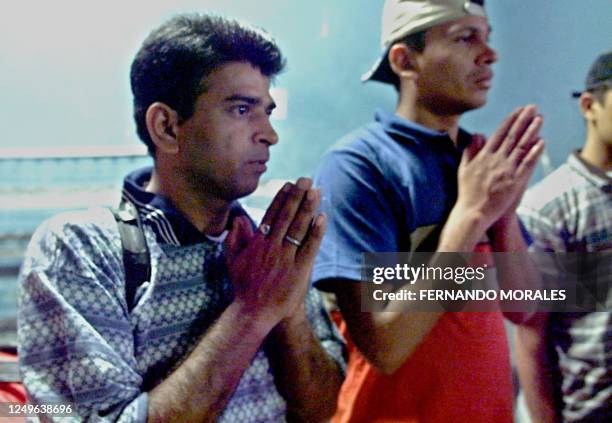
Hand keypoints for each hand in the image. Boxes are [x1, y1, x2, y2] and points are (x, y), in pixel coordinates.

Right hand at [224, 178, 325, 332]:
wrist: (254, 313)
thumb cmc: (244, 286)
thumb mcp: (233, 260)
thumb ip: (235, 238)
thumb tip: (239, 219)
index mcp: (257, 243)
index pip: (272, 215)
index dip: (282, 198)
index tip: (290, 185)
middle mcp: (271, 247)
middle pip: (287, 216)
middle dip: (297, 196)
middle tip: (306, 179)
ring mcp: (286, 259)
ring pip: (299, 228)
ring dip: (308, 208)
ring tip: (316, 191)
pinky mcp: (298, 271)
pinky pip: (309, 247)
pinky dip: (316, 232)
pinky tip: (322, 217)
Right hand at [455, 105, 543, 232]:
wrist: (473, 213)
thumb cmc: (467, 193)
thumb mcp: (463, 169)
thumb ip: (470, 151)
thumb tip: (476, 135)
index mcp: (483, 156)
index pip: (499, 134)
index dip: (510, 121)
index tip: (518, 110)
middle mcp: (495, 160)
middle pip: (512, 136)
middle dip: (523, 120)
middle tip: (532, 107)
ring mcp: (505, 170)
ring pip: (521, 147)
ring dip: (531, 131)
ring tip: (539, 118)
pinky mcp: (514, 182)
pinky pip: (526, 164)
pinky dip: (534, 152)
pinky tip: (541, 142)